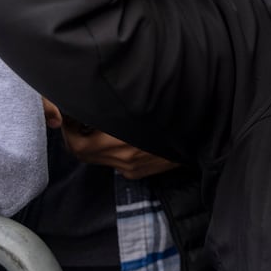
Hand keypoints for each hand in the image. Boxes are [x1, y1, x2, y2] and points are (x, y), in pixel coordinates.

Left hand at [42, 98, 178, 179]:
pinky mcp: (137, 173)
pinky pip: (113, 161)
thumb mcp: (143, 103)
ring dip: (92, 141)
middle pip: (82, 153)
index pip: (78, 144)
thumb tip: (94, 98)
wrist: (201, 136)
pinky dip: (108, 149)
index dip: (68, 129)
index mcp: (122, 141)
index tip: (70, 114)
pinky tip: (120, 134)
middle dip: (76, 136)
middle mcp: (123, 158)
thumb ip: (116, 104)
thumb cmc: (173, 113)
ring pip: (97, 157)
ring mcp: (130, 168)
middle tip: (77, 118)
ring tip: (100, 122)